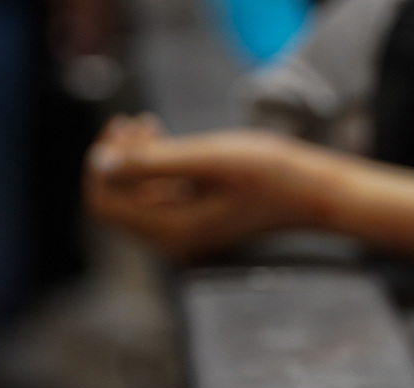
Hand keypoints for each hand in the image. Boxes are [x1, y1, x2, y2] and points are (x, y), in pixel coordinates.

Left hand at [85, 114, 349, 260]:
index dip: (103, 164)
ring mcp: (185, 233)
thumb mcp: (209, 159)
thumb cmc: (271, 173)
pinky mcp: (196, 221)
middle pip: (116, 202)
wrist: (314, 191)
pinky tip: (164, 138)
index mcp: (174, 232)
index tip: (124, 126)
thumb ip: (152, 162)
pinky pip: (156, 196)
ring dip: (134, 160)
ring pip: (134, 197)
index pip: (105, 203)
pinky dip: (153, 168)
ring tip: (148, 122)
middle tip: (137, 119)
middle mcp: (175, 241)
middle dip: (116, 160)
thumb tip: (99, 163)